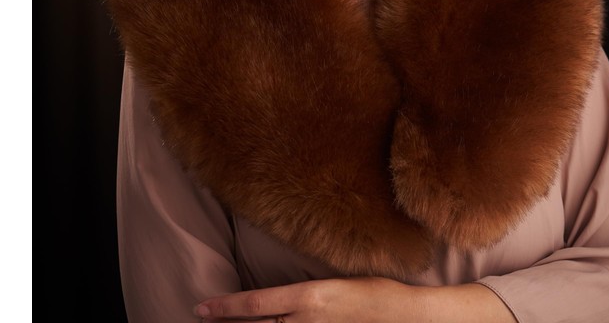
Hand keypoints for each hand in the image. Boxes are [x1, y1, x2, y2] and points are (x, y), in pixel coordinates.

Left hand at [192, 275, 516, 321]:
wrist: (408, 317)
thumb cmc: (375, 294)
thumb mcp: (334, 288)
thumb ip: (303, 299)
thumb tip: (277, 305)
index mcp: (309, 296)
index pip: (256, 303)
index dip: (225, 307)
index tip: (200, 308)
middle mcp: (307, 321)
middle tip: (204, 322)